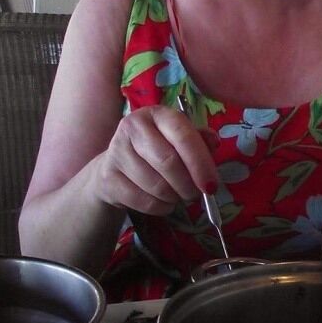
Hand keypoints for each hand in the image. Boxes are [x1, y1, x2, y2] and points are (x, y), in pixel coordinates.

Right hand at [92, 105, 217, 215]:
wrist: (116, 167)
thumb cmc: (156, 151)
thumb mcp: (179, 141)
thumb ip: (199, 141)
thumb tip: (214, 142)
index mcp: (157, 114)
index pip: (183, 135)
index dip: (200, 163)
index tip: (212, 185)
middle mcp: (133, 126)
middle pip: (168, 162)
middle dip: (188, 185)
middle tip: (196, 194)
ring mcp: (116, 151)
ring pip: (156, 186)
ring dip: (174, 198)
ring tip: (177, 195)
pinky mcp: (108, 176)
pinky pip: (143, 201)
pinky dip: (160, 207)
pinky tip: (163, 202)